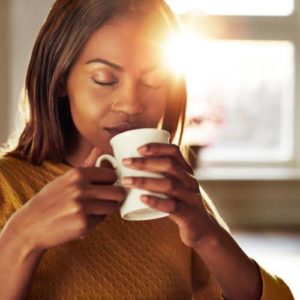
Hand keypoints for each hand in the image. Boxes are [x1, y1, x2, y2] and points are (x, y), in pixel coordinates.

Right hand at [5, 148, 125, 251]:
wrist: (31, 226)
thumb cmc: (50, 200)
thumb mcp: (65, 179)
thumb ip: (86, 165)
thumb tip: (99, 149)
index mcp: (77, 174)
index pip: (112, 175)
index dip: (112, 182)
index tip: (107, 186)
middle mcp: (81, 188)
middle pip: (118, 192)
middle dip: (115, 196)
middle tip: (107, 199)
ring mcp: (82, 207)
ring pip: (112, 207)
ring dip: (106, 209)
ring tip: (93, 210)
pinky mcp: (83, 225)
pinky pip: (102, 220)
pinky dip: (95, 221)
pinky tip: (82, 219)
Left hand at [121, 143, 217, 248]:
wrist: (202, 229)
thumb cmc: (180, 204)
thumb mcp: (174, 186)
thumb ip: (159, 176)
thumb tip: (129, 166)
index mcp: (186, 171)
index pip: (174, 152)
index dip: (157, 147)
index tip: (138, 149)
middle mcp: (190, 181)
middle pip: (169, 166)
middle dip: (145, 162)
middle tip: (125, 162)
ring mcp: (191, 197)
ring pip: (169, 185)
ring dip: (145, 181)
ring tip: (126, 181)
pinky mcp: (188, 214)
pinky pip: (172, 206)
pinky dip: (156, 201)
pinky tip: (142, 198)